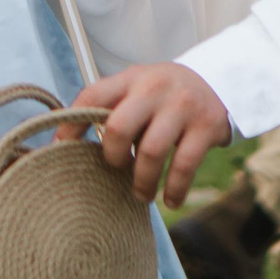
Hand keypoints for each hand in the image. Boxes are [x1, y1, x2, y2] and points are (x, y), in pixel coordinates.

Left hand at [58, 63, 232, 206]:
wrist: (218, 80)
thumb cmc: (164, 95)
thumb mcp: (138, 88)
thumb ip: (112, 108)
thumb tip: (71, 145)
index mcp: (131, 78)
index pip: (93, 96)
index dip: (71, 124)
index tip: (61, 148)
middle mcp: (154, 88)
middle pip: (120, 127)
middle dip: (113, 157)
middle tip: (117, 169)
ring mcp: (182, 106)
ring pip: (151, 151)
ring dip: (143, 181)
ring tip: (141, 194)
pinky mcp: (207, 125)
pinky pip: (184, 165)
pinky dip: (174, 189)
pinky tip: (170, 200)